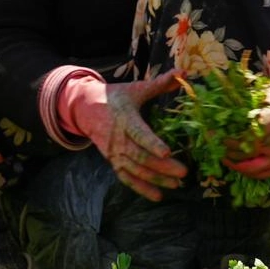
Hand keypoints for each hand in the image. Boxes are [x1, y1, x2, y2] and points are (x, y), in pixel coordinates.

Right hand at [60, 68, 188, 200]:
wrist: (85, 108)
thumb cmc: (116, 97)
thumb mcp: (137, 88)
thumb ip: (161, 83)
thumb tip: (184, 72)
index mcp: (125, 119)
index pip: (138, 133)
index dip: (151, 143)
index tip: (167, 151)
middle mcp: (117, 138)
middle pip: (139, 156)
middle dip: (161, 166)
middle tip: (183, 172)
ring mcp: (114, 152)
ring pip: (134, 170)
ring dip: (155, 179)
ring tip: (176, 184)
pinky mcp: (112, 161)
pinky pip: (126, 177)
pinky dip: (140, 188)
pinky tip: (157, 196)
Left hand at [221, 67, 269, 179]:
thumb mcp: (255, 103)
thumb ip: (239, 117)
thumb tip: (216, 128)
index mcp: (269, 126)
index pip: (246, 144)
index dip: (231, 145)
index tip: (222, 140)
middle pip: (251, 162)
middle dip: (234, 160)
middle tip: (222, 154)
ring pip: (259, 171)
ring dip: (241, 168)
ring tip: (230, 161)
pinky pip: (268, 172)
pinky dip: (254, 173)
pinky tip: (243, 167)